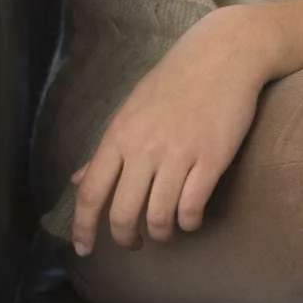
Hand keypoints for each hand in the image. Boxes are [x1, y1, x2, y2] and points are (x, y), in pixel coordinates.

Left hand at [70, 6, 272, 255]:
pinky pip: (192, 206)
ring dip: (161, 233)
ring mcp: (180, 153)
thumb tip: (77, 179)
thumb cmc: (177, 80)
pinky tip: (191, 218)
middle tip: (135, 242)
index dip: (83, 228)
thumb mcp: (132, 109)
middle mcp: (145, 148)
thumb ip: (106, 149)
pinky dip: (189, 222)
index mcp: (120, 135)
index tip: (84, 249)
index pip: (91, 192)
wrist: (225, 53)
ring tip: (166, 230)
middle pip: (123, 213)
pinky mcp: (212, 157)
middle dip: (127, 238)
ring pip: (159, 216)